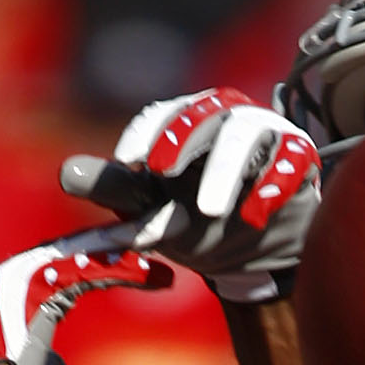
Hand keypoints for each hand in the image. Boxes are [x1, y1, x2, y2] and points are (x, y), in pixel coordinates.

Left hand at [62, 89, 319, 302]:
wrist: (258, 248)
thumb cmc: (197, 218)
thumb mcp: (153, 208)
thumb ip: (116, 190)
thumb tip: (65, 175)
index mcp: (186, 122)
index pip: (162, 116)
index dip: (144, 135)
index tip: (128, 164)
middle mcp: (225, 117)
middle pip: (204, 115)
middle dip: (181, 141)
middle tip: (159, 173)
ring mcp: (265, 134)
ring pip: (245, 136)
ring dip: (224, 170)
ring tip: (210, 211)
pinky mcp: (298, 159)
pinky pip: (289, 164)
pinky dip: (273, 186)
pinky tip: (254, 216)